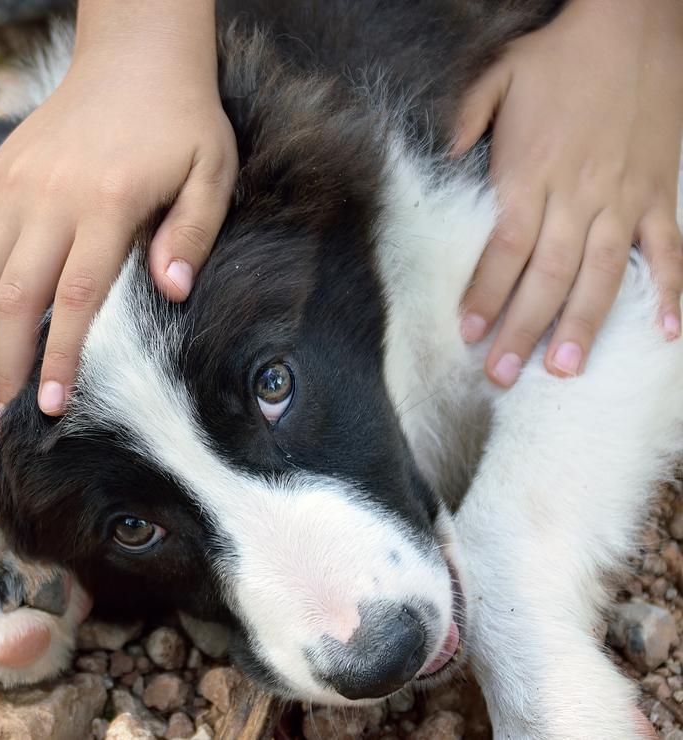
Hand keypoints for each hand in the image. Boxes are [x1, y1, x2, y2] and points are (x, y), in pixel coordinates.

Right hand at [0, 0, 236, 424]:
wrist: (132, 56)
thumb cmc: (180, 121)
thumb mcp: (212, 170)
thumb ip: (193, 232)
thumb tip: (172, 291)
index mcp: (104, 202)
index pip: (73, 299)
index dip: (58, 359)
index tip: (52, 408)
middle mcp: (48, 196)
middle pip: (11, 297)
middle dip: (5, 365)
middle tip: (4, 417)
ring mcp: (13, 184)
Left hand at [454, 0, 682, 385]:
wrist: (632, 19)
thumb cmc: (558, 53)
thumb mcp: (495, 79)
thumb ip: (464, 125)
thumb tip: (441, 163)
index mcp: (529, 173)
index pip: (503, 250)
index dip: (484, 295)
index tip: (467, 333)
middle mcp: (576, 194)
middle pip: (545, 275)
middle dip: (522, 329)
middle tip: (503, 375)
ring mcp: (623, 197)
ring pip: (601, 273)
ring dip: (583, 324)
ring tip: (565, 370)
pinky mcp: (659, 191)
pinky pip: (666, 248)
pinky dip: (669, 290)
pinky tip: (666, 331)